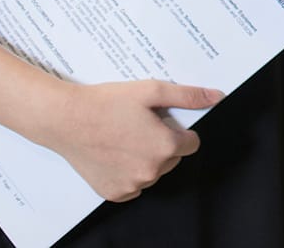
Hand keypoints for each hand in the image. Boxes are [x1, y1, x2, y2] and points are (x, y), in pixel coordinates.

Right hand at [39, 79, 219, 202]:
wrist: (66, 120)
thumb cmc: (108, 103)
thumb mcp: (152, 90)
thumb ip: (188, 96)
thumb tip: (216, 97)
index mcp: (165, 147)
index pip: (191, 143)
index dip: (178, 130)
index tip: (160, 120)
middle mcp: (152, 171)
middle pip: (172, 158)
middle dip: (162, 143)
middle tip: (138, 125)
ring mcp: (132, 185)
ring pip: (153, 172)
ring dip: (146, 158)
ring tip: (124, 137)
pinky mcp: (114, 193)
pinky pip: (133, 184)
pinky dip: (128, 172)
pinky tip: (115, 154)